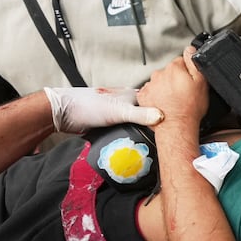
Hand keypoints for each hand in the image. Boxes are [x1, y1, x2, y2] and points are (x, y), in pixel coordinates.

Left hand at [45, 87, 163, 133]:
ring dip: (141, 133)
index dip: (166, 112)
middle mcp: (126, 103)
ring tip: (153, 144)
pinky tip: (133, 144)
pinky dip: (129, 137)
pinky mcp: (109, 124)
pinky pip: (125, 131)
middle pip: (147, 115)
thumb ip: (141, 114)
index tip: (177, 123)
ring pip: (136, 124)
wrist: (63, 113)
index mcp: (132, 95)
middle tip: (167, 138)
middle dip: (155, 125)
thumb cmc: (88, 106)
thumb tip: (163, 117)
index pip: (156, 102)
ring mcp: (117, 114)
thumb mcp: (119, 111)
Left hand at [136, 48, 208, 128]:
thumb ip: (194, 62)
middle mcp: (159, 74)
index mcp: (174, 68)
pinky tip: (165, 103)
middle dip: (176, 80)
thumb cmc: (190, 108)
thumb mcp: (201, 83)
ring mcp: (150, 85)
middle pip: (169, 72)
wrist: (176, 127)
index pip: (181, 62)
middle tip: (184, 93)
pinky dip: (157, 96)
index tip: (190, 82)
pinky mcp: (144, 96)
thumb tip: (189, 49)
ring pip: (160, 82)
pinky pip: (151, 92)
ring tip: (174, 100)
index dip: (188, 72)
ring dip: (166, 88)